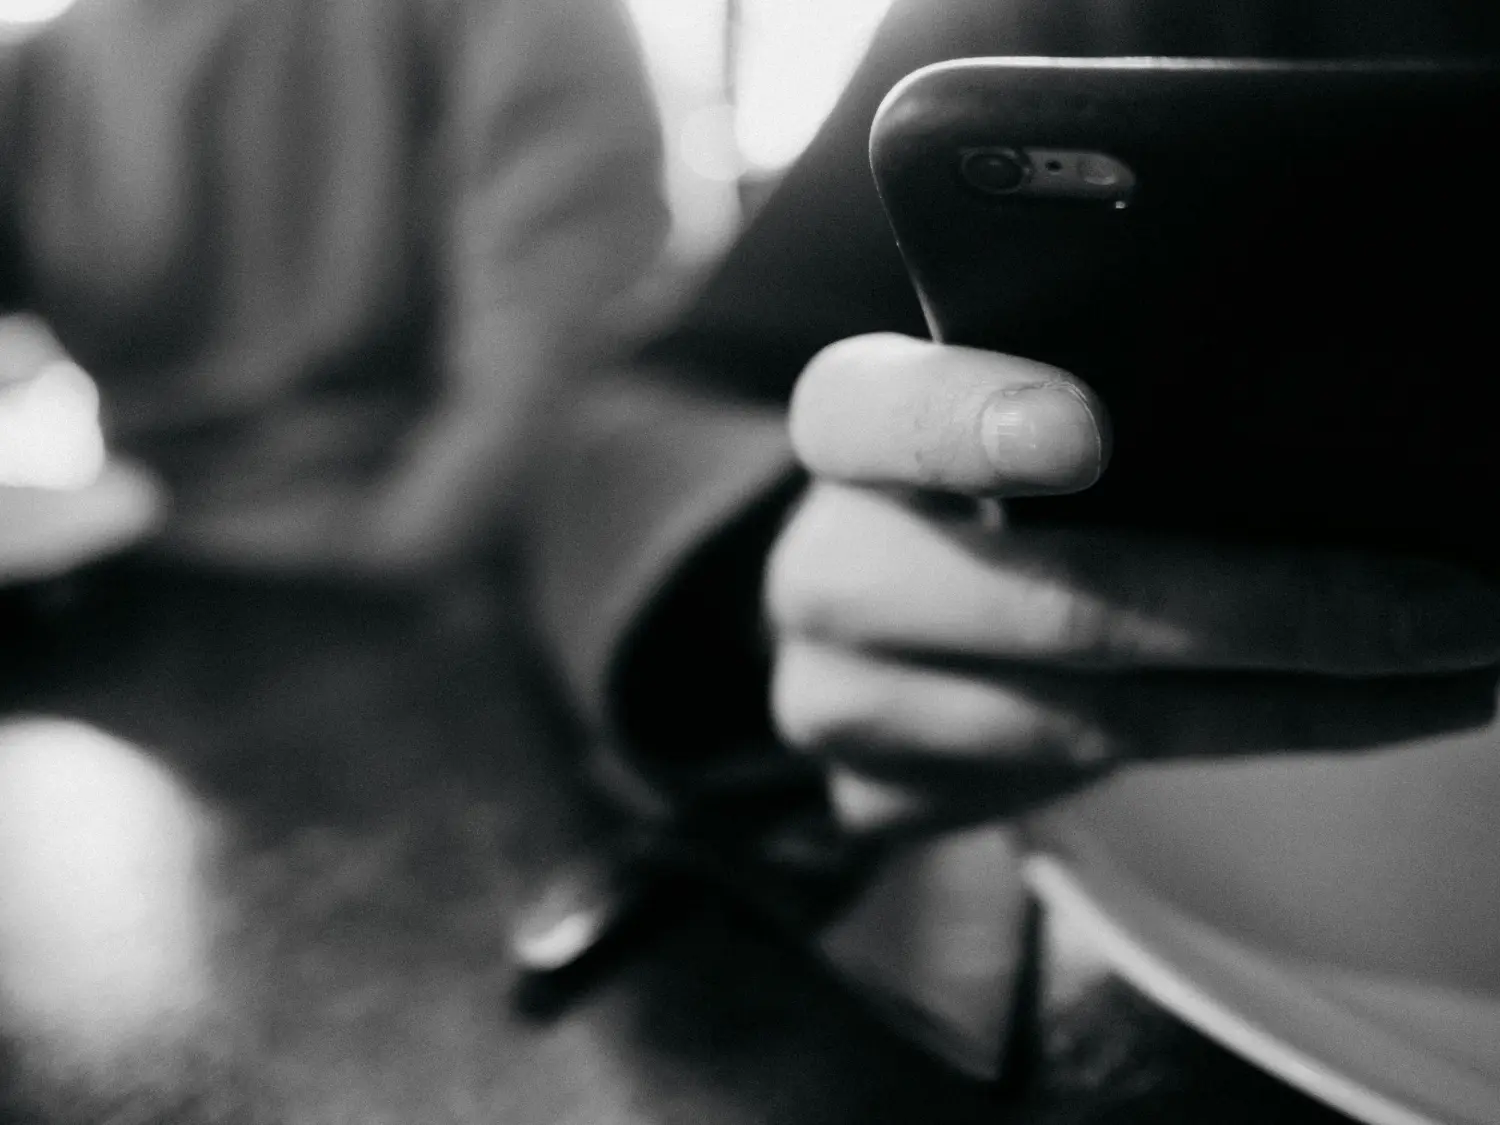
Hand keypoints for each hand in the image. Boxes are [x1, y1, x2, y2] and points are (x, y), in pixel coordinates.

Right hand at [766, 334, 1499, 834]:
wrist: (871, 617)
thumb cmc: (972, 487)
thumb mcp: (998, 412)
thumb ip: (1094, 401)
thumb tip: (1335, 423)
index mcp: (846, 433)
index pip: (884, 411)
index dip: (973, 421)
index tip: (1086, 432)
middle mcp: (825, 573)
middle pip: (1046, 605)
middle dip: (1276, 613)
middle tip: (1450, 609)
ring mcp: (843, 704)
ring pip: (1090, 725)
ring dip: (1294, 706)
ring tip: (1449, 672)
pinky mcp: (881, 800)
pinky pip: (1079, 793)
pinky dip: (1236, 749)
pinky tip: (1342, 715)